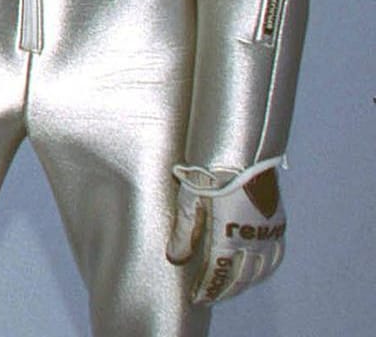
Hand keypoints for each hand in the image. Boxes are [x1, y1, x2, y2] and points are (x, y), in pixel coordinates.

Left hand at [166, 156, 286, 302]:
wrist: (244, 154)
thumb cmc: (211, 174)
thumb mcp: (189, 200)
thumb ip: (183, 232)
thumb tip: (175, 258)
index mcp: (228, 236)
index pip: (218, 274)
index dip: (208, 289)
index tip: (197, 299)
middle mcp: (252, 240)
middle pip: (240, 277)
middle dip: (223, 290)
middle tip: (209, 297)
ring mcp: (268, 234)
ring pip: (260, 271)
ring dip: (244, 283)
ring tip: (228, 289)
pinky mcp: (278, 226)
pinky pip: (275, 257)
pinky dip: (264, 271)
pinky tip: (256, 273)